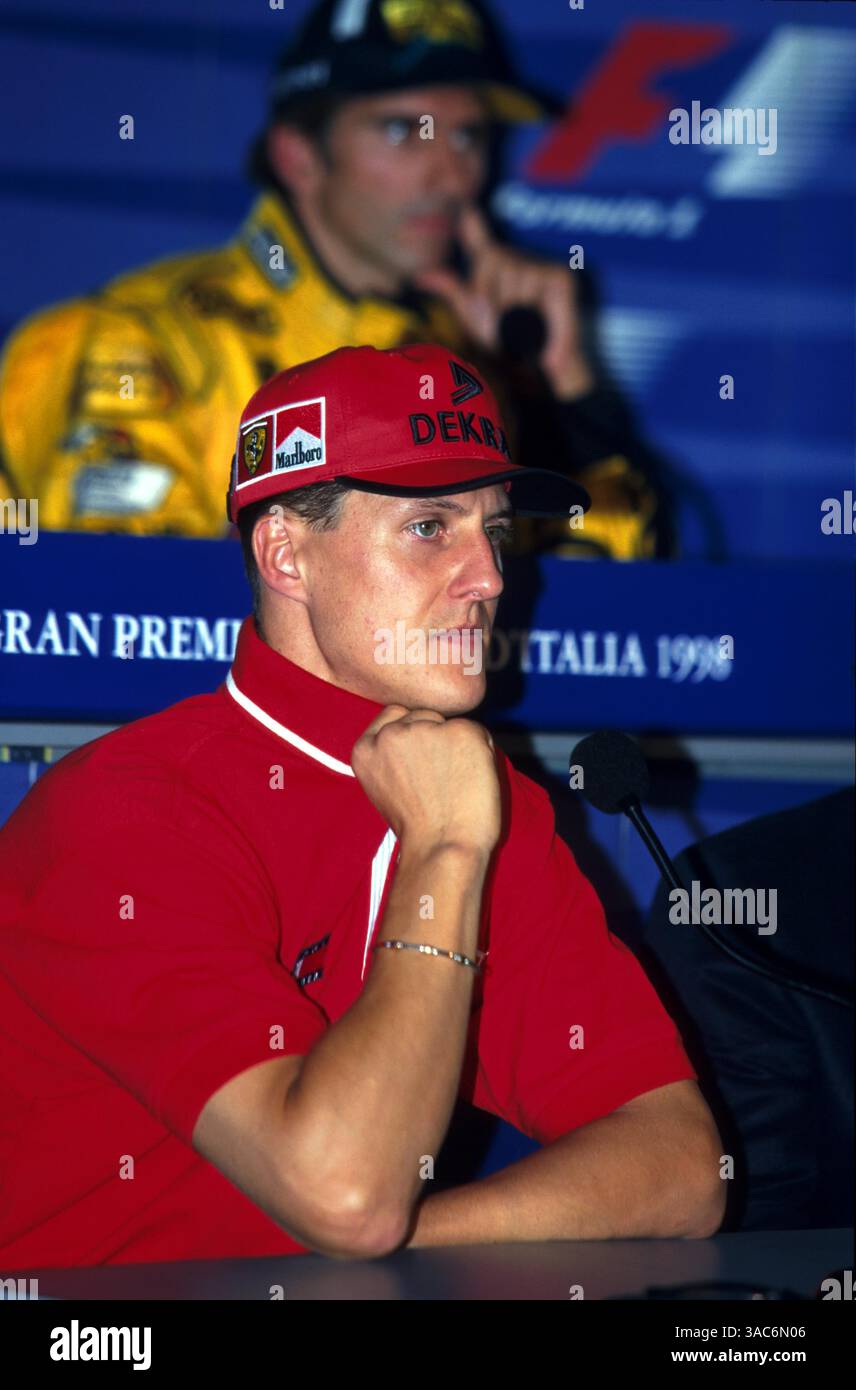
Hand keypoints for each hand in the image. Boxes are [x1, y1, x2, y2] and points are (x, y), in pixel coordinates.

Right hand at [351, 705, 501, 857]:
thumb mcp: (386, 787)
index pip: (394, 716)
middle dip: (435, 738)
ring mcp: (426, 729)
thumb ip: (393, 757)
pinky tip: (472, 781)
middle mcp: (392, 733)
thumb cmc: (418, 829)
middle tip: (442, 780)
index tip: (422, 761)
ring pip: (449, 723)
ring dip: (457, 745)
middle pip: (423, 716)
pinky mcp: (461, 731)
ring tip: (456, 783)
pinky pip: (477, 732)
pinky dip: (481, 753)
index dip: (412, 736)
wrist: (443, 847)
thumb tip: (421, 735)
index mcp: (365, 749)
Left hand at [414, 205, 593, 399]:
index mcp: (496, 273)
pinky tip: (539, 335)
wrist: (538, 375)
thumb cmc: (507, 347)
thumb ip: (454, 292)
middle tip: (503, 327)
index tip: (466, 208)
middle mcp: (518, 264)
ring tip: (522, 330)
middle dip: (490, 295)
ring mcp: (542, 268)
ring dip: (512, 308)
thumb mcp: (476, 320)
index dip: (474, 227)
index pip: (482, 246)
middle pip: (491, 261)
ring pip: (512, 273)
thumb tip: (421, 275)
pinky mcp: (561, 279)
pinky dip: (535, 312)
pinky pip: (536, 282)